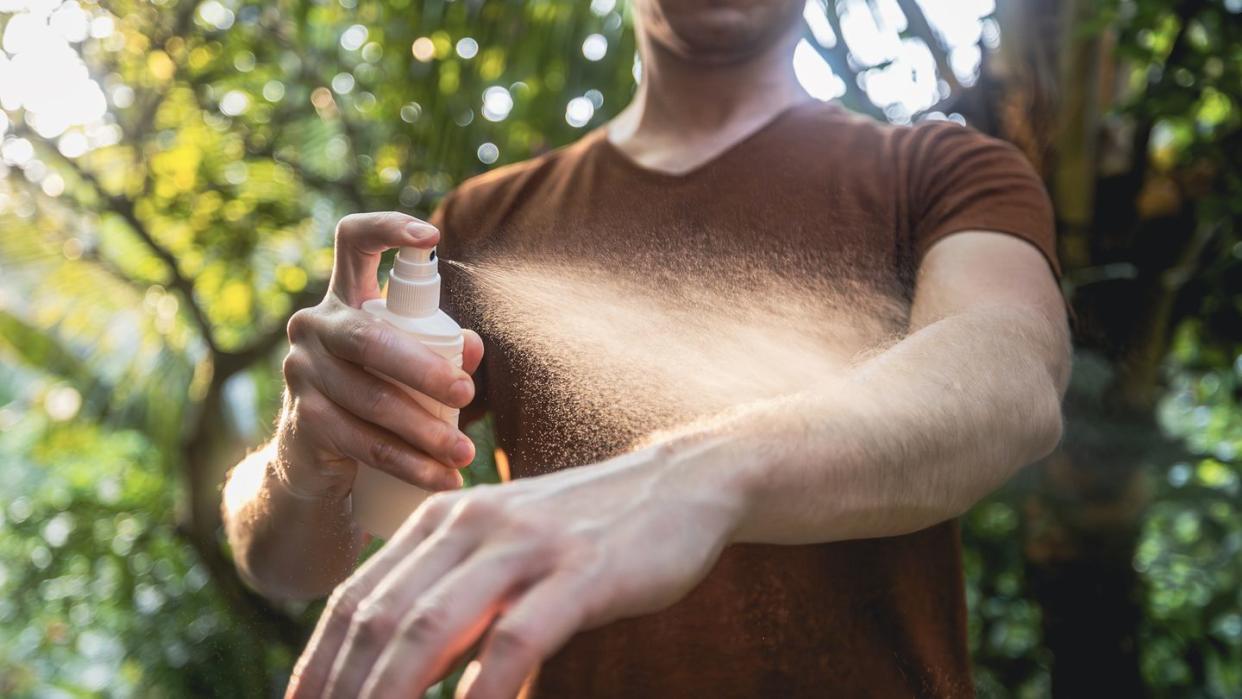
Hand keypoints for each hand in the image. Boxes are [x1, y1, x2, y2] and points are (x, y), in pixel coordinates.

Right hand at [275, 212, 484, 499]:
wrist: (315, 458)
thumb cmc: (377, 393)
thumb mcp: (410, 365)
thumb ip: (445, 348)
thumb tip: (474, 348)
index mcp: (345, 297)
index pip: (352, 241)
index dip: (388, 229)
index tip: (431, 236)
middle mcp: (315, 326)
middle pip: (370, 339)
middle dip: (424, 370)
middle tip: (468, 396)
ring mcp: (302, 372)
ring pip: (371, 401)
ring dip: (424, 433)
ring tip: (464, 455)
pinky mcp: (303, 420)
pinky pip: (361, 443)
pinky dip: (407, 465)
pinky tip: (440, 479)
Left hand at [285, 444, 745, 698]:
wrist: (681, 482)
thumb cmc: (587, 529)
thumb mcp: (505, 549)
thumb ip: (452, 591)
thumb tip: (394, 663)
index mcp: (444, 517)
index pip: (355, 599)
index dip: (315, 666)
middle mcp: (472, 523)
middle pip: (379, 618)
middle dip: (342, 691)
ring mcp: (526, 545)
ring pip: (430, 628)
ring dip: (389, 696)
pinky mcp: (581, 571)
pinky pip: (515, 639)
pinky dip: (481, 691)